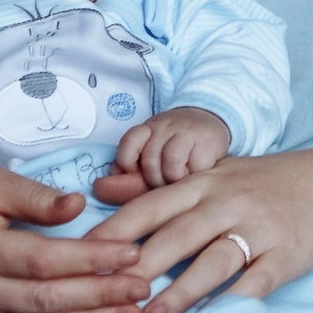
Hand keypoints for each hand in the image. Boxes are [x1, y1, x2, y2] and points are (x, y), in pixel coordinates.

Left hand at [89, 149, 312, 312]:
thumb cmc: (263, 183)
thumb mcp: (213, 174)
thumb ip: (160, 188)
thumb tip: (101, 190)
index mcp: (205, 182)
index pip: (153, 205)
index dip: (118, 230)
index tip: (85, 255)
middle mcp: (229, 202)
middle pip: (178, 234)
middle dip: (140, 266)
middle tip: (107, 294)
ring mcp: (260, 229)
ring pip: (214, 261)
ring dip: (180, 292)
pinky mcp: (286, 256)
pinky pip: (256, 283)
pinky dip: (232, 303)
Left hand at [113, 106, 232, 187]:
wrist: (210, 122)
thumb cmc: (176, 146)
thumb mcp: (151, 151)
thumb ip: (129, 172)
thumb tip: (102, 189)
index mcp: (147, 129)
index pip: (129, 142)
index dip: (126, 162)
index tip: (133, 172)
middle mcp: (164, 127)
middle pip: (149, 160)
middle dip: (154, 180)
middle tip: (163, 183)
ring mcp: (185, 132)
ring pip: (169, 165)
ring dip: (172, 181)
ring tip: (178, 181)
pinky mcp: (206, 143)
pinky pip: (192, 168)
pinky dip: (190, 178)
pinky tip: (193, 175)